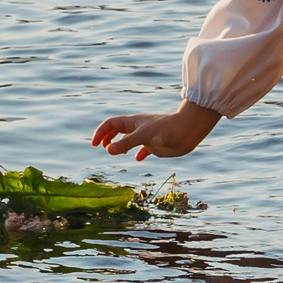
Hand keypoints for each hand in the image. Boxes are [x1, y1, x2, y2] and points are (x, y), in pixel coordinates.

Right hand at [91, 100, 220, 160]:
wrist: (187, 131)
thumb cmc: (166, 129)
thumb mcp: (143, 136)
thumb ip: (125, 143)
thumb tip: (108, 150)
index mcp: (132, 122)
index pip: (110, 124)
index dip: (100, 132)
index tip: (95, 145)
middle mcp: (138, 128)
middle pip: (117, 130)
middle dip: (107, 137)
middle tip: (101, 147)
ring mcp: (146, 136)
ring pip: (129, 139)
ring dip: (120, 144)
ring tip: (114, 152)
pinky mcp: (155, 145)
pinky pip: (143, 148)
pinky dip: (138, 153)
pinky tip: (138, 159)